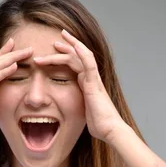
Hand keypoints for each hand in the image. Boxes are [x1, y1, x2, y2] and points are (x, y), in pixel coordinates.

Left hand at [33, 29, 126, 143]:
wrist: (109, 129)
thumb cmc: (98, 124)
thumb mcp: (82, 112)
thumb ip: (77, 106)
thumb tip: (68, 112)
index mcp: (87, 84)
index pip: (76, 63)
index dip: (68, 54)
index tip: (57, 47)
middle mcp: (90, 78)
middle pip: (78, 56)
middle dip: (67, 45)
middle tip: (58, 37)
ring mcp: (93, 79)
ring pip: (80, 57)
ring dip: (67, 48)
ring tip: (56, 41)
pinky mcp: (94, 83)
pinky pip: (89, 64)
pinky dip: (82, 53)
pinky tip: (74, 45)